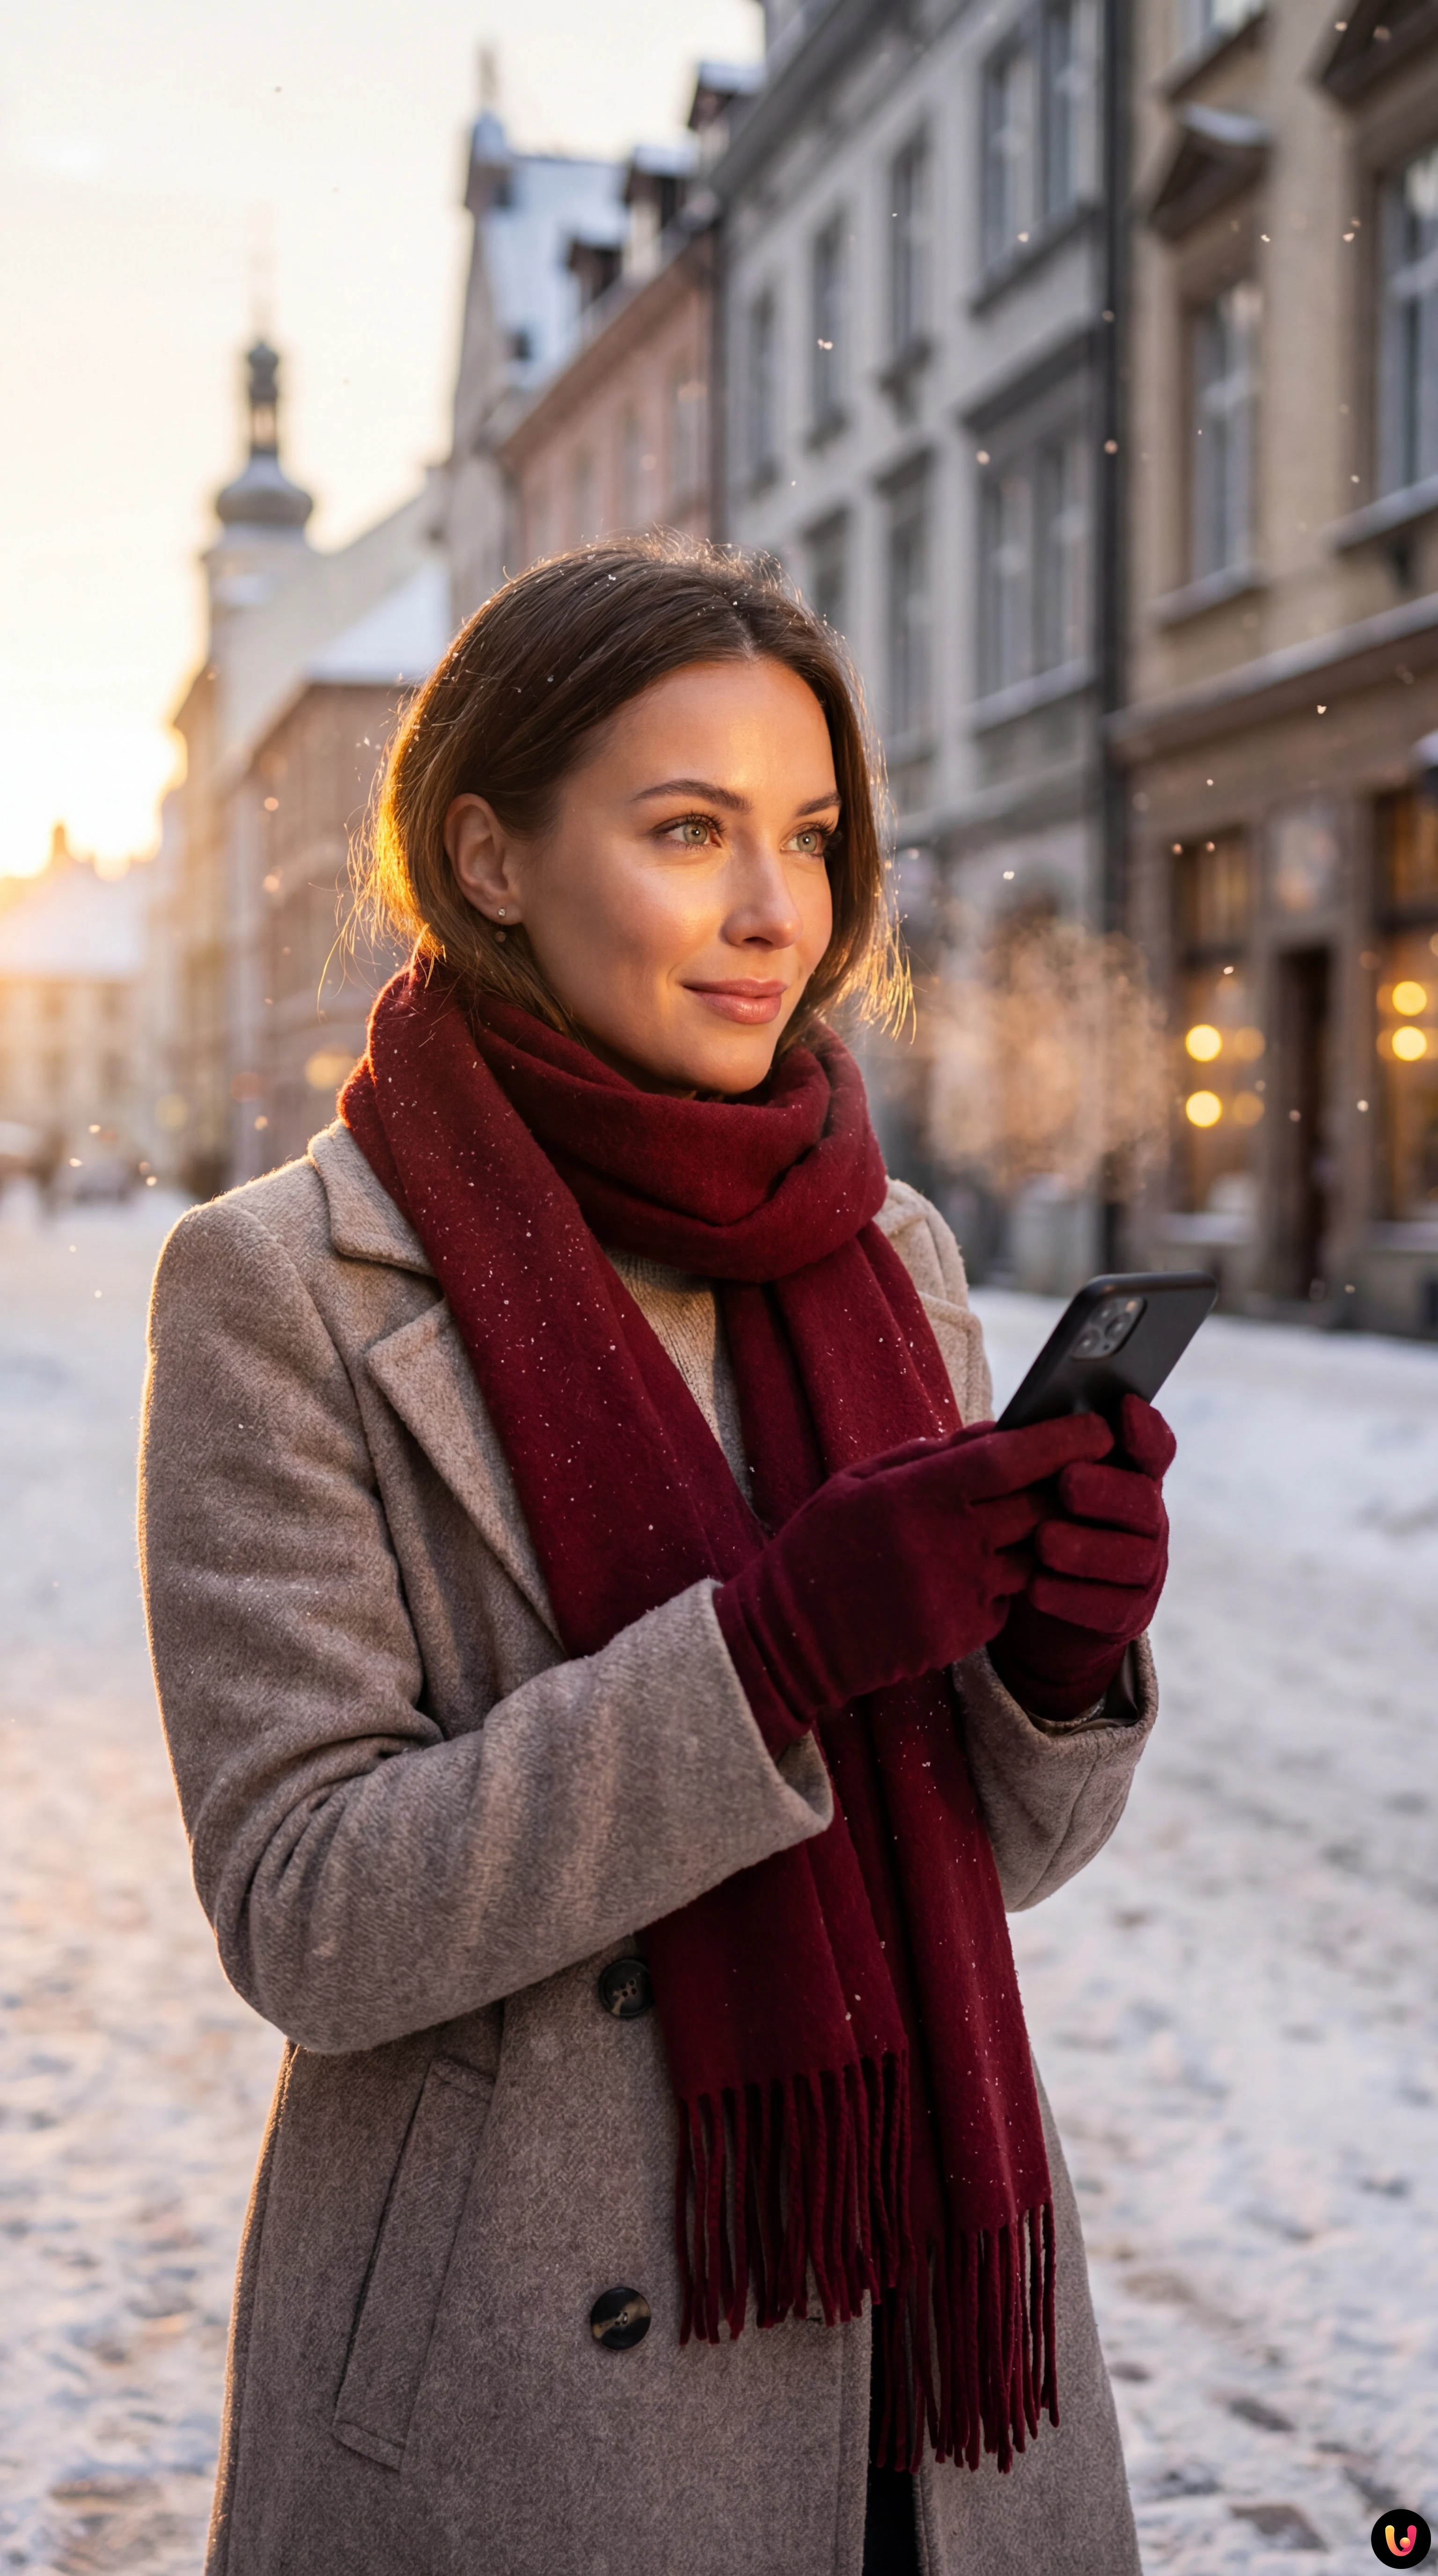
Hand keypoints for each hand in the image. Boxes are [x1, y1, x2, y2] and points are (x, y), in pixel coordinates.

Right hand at [715, 1412, 1113, 1743]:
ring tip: (1024, 1521)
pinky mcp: (964, 1634)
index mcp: (918, 1495)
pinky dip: (1006, 1578)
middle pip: (1040, 1506)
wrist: (794, 1637)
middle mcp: (947, 1544)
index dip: (1063, 1439)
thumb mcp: (859, 1482)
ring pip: (1033, 1554)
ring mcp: (960, 1593)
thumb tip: (995, 1432)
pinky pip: (1009, 1598)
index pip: (1010, 1458)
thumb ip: (928, 1455)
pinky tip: (977, 1569)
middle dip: (1071, 1487)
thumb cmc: (823, 1545)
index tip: (1099, 1427)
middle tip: (1087, 1472)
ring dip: (1038, 1536)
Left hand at [989, 1395, 1174, 1721]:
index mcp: (1131, 1475)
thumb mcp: (1034, 1484)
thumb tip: (1008, 1430)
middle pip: (1143, 1501)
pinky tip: (1035, 1588)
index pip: (1154, 1449)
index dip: (1145, 1429)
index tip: (1123, 1408)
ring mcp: (1143, 1569)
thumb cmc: (1032, 1520)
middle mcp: (1147, 1519)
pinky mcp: (1127, 1615)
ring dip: (1086, 1548)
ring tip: (1044, 1541)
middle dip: (1106, 1490)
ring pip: (1129, 1557)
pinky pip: (1107, 1608)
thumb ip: (1036, 1454)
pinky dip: (1070, 1597)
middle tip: (1068, 1483)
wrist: (1033, 1601)